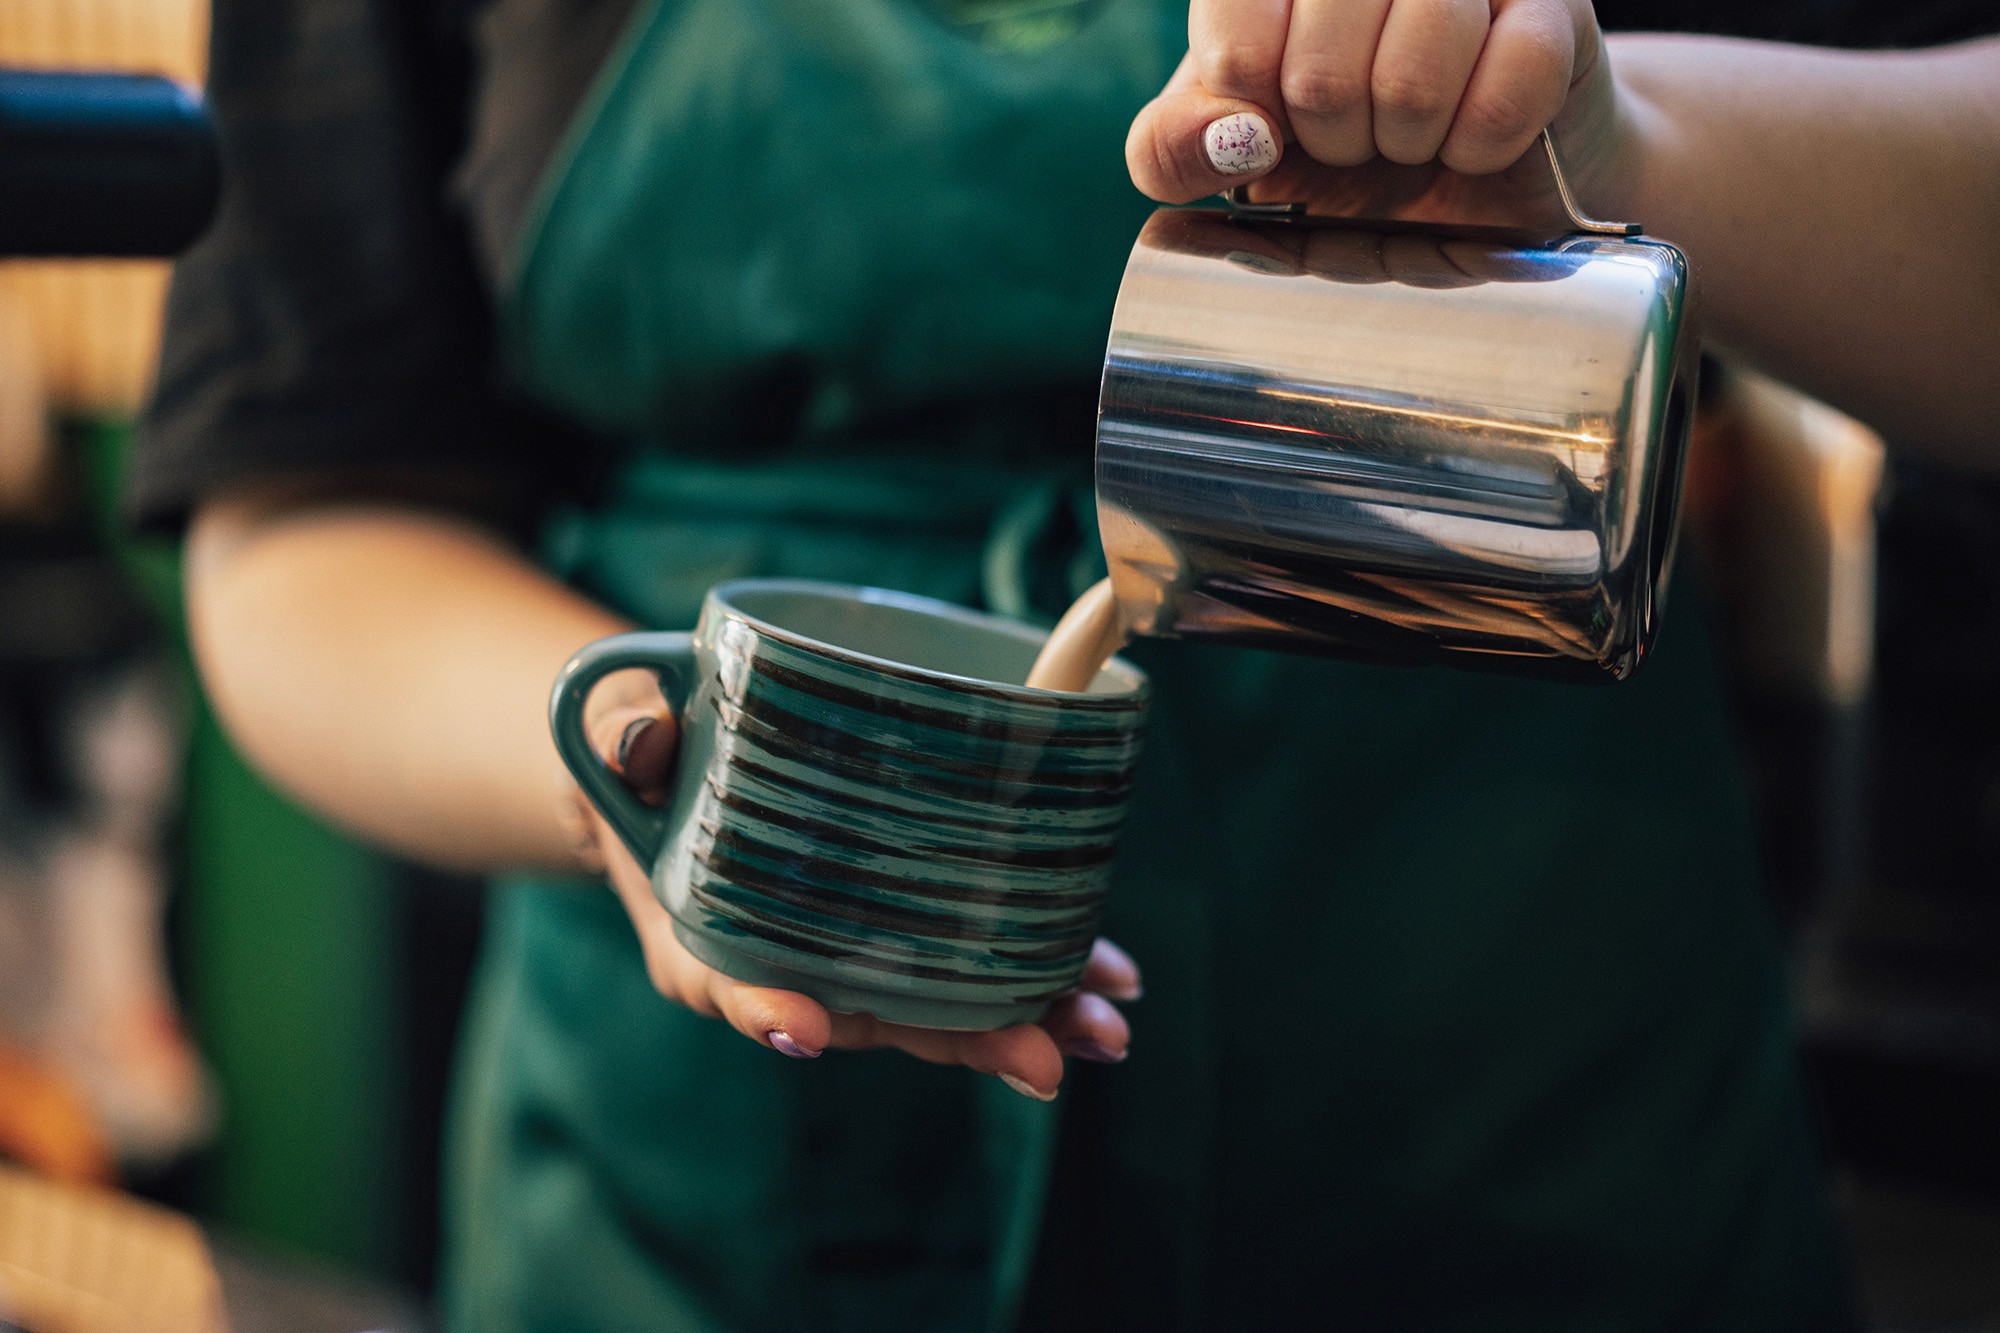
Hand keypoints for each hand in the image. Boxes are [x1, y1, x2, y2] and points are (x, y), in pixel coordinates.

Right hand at [564, 672, 1143, 1100]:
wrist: (684, 766)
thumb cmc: (648, 754)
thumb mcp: (618, 731)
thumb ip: (623, 733)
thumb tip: (635, 737)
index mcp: (701, 934)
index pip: (729, 983)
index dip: (765, 1008)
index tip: (803, 1028)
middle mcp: (787, 965)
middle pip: (872, 1018)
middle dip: (962, 1042)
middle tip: (1038, 1060)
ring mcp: (853, 954)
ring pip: (940, 1006)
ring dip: (1026, 1020)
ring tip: (1101, 1028)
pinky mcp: (905, 927)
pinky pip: (975, 959)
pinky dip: (1041, 969)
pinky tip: (1109, 974)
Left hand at [1128, 0, 1624, 227]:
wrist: (1476, 180)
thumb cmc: (1341, 153)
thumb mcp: (1233, 154)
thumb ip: (1174, 147)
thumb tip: (1227, 137)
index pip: (1235, 35)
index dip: (1257, 109)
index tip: (1279, 120)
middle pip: (1319, 73)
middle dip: (1335, 139)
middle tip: (1358, 135)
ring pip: (1413, 78)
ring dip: (1408, 141)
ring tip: (1413, 133)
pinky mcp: (1557, 10)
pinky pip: (1505, 92)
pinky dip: (1479, 146)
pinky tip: (1472, 139)